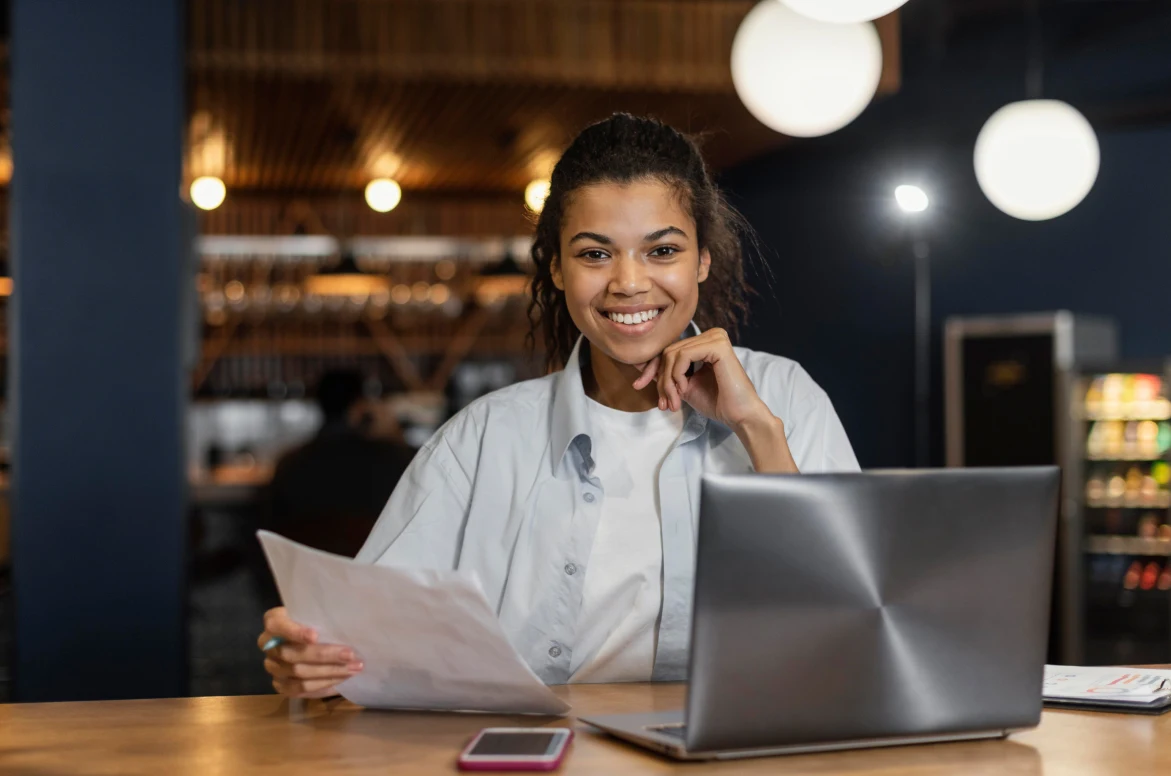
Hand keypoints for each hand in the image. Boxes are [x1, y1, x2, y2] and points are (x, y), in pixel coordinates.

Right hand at [259, 607, 363, 698]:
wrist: (302, 638)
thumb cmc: (313, 621)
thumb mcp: (313, 613)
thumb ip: (320, 618)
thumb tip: (347, 625)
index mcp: (274, 622)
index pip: (278, 627)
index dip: (295, 632)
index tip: (315, 635)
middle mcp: (268, 646)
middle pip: (293, 656)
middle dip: (325, 656)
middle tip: (350, 655)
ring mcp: (273, 668)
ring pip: (299, 675)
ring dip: (329, 673)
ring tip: (353, 669)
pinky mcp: (279, 685)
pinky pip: (300, 691)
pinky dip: (323, 687)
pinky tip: (341, 683)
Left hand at [633, 328, 766, 430]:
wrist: (739, 416)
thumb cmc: (716, 402)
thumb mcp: (683, 386)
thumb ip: (665, 373)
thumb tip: (638, 363)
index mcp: (704, 342)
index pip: (668, 349)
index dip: (651, 367)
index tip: (638, 385)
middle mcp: (710, 335)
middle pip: (668, 351)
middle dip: (660, 379)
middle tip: (664, 403)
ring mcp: (715, 337)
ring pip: (672, 354)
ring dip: (668, 382)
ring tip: (674, 402)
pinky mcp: (717, 345)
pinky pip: (683, 356)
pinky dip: (677, 376)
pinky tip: (684, 390)